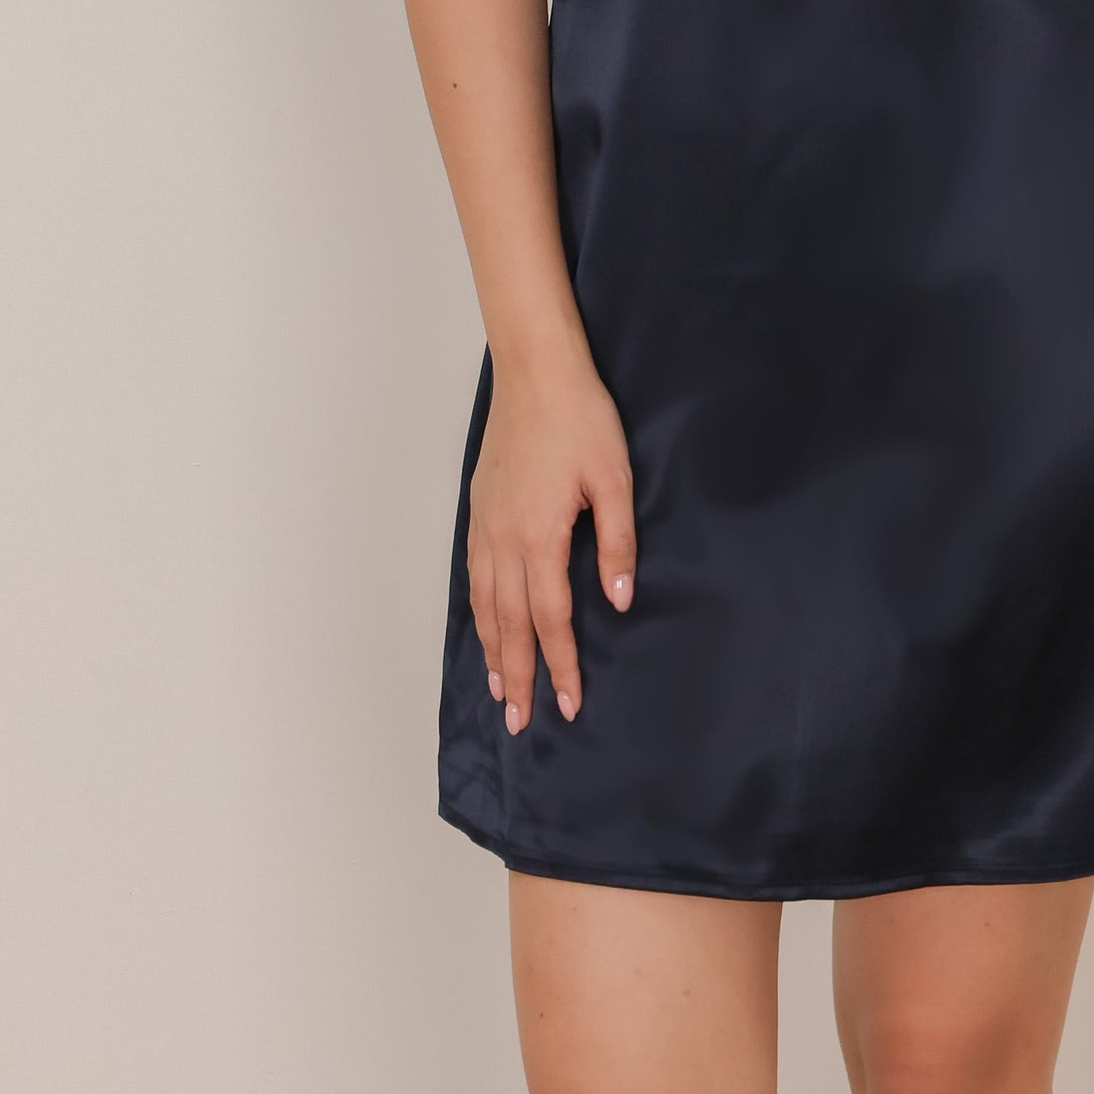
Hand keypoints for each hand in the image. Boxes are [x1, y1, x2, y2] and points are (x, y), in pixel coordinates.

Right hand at [467, 342, 637, 732]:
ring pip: (485, 603)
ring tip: (500, 688)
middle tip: (521, 721)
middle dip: (519, 675)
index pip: (551, 618)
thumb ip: (617, 544)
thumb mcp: (614, 479)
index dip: (561, 664)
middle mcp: (504, 538)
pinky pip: (474, 574)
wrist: (536, 372)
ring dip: (493, 649)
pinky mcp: (479, 508)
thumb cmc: (581, 419)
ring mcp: (486, 524)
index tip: (567, 704)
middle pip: (510, 623)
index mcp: (540, 536)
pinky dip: (478, 610)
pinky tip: (484, 624)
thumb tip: (619, 602)